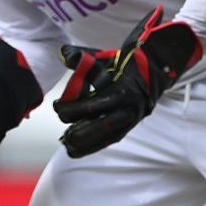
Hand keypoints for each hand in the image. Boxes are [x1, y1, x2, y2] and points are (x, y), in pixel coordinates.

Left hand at [52, 7, 201, 158]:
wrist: (148, 73)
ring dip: (85, 144)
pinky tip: (76, 151)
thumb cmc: (118, 65)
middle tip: (64, 134)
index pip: (91, 106)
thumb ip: (80, 56)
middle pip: (99, 126)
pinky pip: (109, 141)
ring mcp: (128, 120)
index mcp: (119, 90)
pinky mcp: (127, 128)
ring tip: (68, 147)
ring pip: (105, 138)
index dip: (70, 108)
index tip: (57, 105)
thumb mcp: (100, 57)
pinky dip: (92, 147)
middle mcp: (125, 108)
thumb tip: (63, 54)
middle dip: (79, 132)